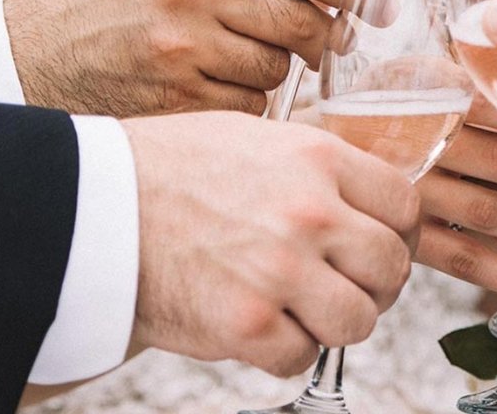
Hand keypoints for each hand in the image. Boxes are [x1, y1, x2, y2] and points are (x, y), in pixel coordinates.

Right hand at [4, 0, 360, 117]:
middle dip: (318, 41)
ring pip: (277, 73)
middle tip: (315, 47)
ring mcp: (182, 48)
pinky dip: (244, 110)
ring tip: (236, 65)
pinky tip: (213, 95)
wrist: (32, 48)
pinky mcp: (174, 100)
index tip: (385, 5)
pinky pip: (246, 112)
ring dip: (274, 75)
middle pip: (302, 25)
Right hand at [122, 112, 418, 375]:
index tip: (377, 248)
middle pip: (391, 269)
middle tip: (341, 286)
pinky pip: (302, 358)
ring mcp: (280, 270)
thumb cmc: (165, 171)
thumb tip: (362, 204)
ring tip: (299, 310)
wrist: (91, 207)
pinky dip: (283, 352)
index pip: (405, 207)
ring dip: (333, 324)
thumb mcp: (252, 138)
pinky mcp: (247, 324)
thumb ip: (315, 169)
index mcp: (317, 158)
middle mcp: (309, 212)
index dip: (396, 235)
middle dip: (372, 286)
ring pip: (358, 321)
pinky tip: (257, 328)